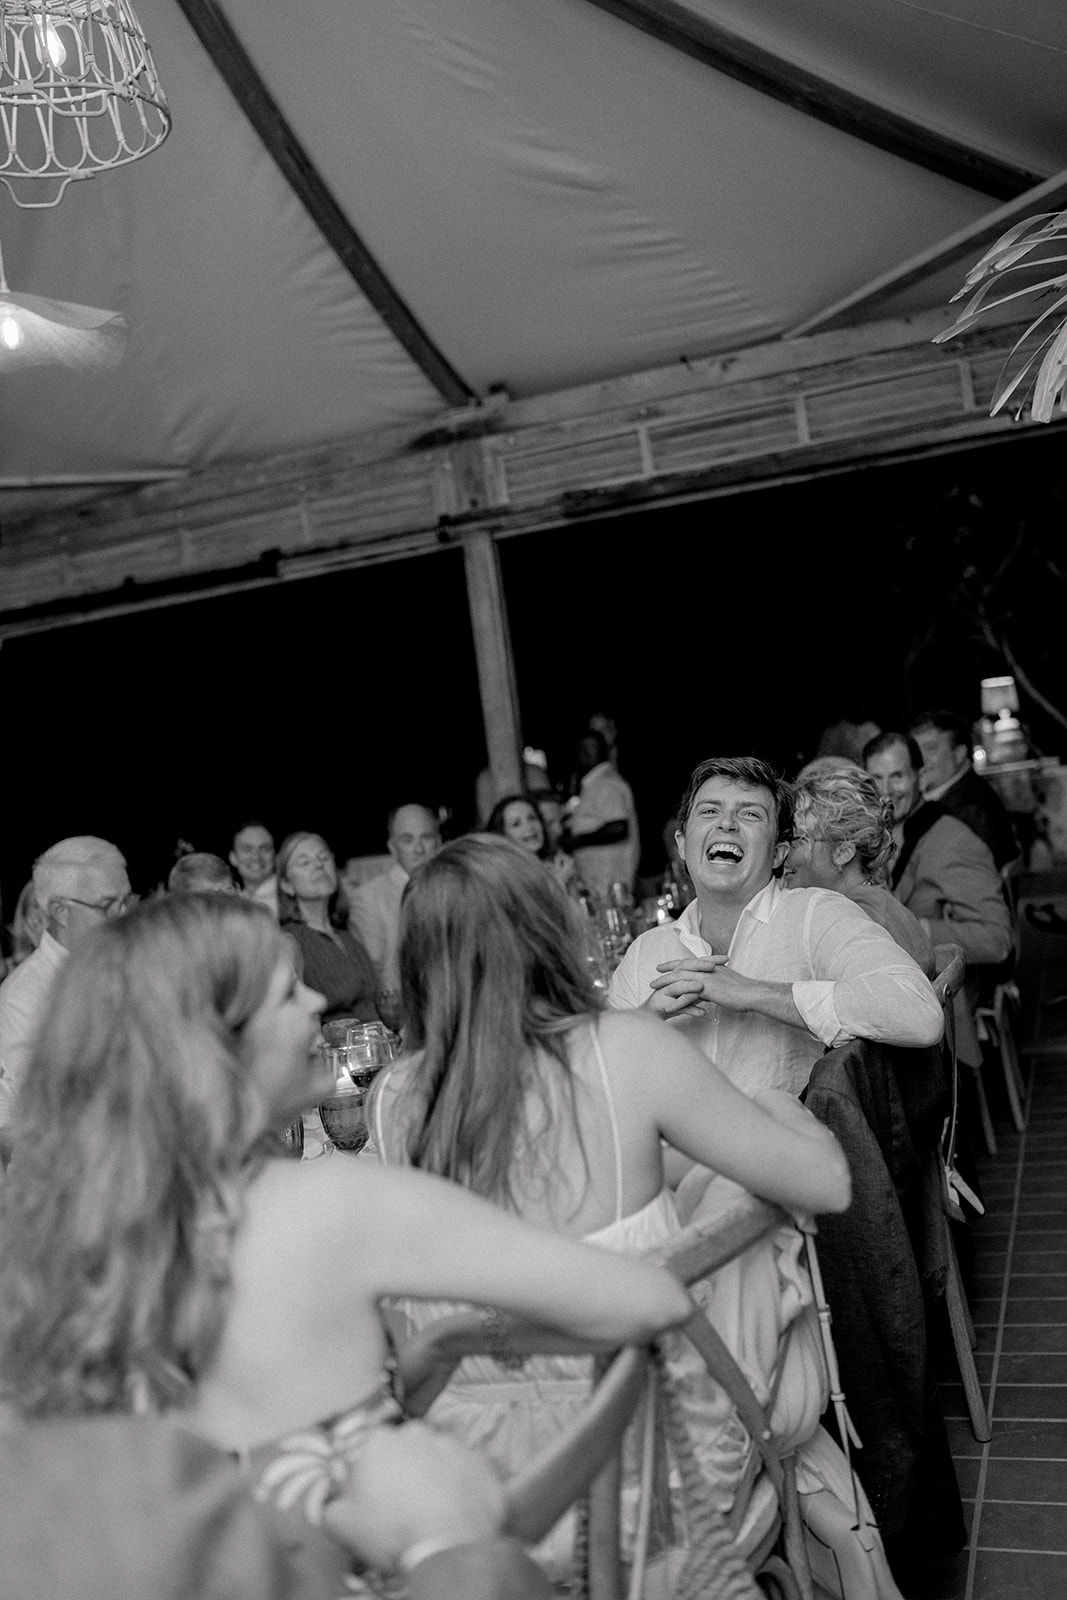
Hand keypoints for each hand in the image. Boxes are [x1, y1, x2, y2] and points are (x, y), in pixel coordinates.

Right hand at [321, 1421, 504, 1570]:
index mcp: (377, 1442)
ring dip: (433, 1473)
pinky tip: (457, 1507)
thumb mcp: (341, 1525)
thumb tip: (334, 1501)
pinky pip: (466, 1468)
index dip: (370, 1474)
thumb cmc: (390, 1531)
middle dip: (403, 1468)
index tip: (373, 1495)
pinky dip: (462, 1483)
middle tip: (404, 1501)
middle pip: (404, 1448)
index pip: (369, 1450)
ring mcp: (451, 1443)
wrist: (447, 1544)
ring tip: (433, 1506)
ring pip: (437, 1454)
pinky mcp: (479, 1459)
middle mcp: (414, 1432)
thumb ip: (331, 1506)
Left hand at [650, 957, 773, 1018]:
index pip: (689, 962)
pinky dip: (679, 1001)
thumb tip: (707, 988)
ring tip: (655, 990)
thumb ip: (714, 983)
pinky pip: (689, 995)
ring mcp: (706, 978)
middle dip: (666, 971)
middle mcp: (706, 969)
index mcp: (710, 967)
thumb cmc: (743, 991)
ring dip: (666, 984)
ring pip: (681, 979)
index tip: (664, 966)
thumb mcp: (726, 982)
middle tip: (654, 976)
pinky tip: (670, 1008)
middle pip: (681, 967)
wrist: (753, 993)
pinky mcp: (709, 989)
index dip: (675, 963)